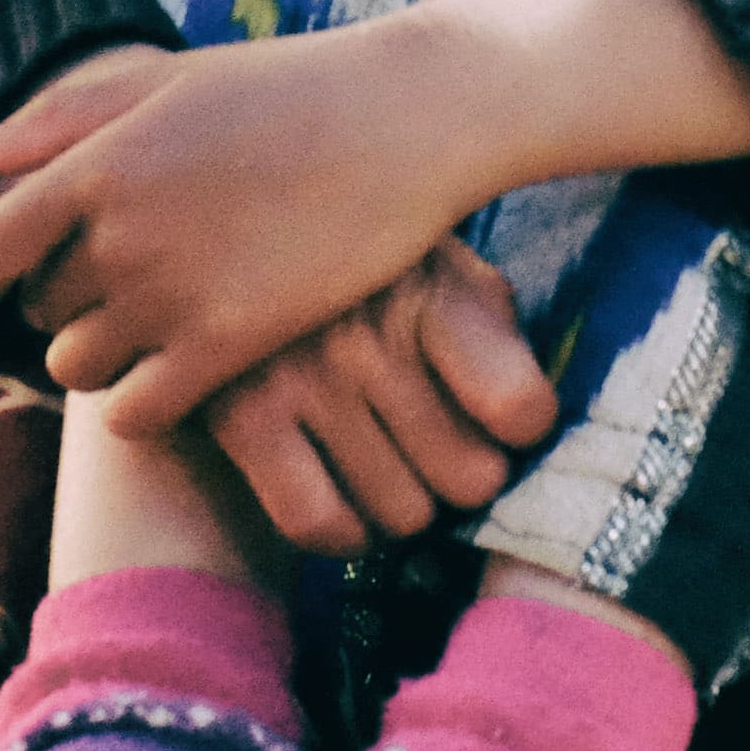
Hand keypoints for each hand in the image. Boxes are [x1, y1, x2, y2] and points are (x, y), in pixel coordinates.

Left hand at [0, 20, 496, 433]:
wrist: (408, 120)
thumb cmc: (287, 90)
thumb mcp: (169, 80)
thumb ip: (60, 119)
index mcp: (93, 165)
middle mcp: (119, 236)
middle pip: (38, 314)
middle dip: (69, 302)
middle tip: (133, 277)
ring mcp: (173, 295)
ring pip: (79, 369)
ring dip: (105, 356)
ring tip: (161, 321)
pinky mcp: (230, 344)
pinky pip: (137, 413)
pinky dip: (144, 404)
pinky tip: (183, 370)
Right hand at [196, 244, 559, 558]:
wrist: (223, 218)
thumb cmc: (358, 256)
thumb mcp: (439, 258)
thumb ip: (489, 324)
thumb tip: (526, 421)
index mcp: (435, 287)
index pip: (520, 410)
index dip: (524, 427)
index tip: (508, 420)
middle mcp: (370, 336)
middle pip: (469, 478)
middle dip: (466, 473)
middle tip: (445, 450)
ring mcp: (301, 379)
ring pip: (402, 513)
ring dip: (407, 503)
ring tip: (394, 466)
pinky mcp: (239, 417)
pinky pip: (317, 522)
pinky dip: (343, 532)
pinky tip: (349, 506)